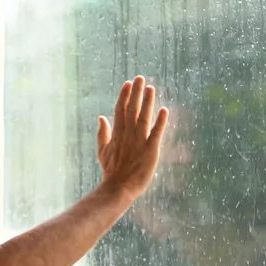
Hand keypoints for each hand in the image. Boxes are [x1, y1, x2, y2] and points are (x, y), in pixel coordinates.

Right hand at [97, 75, 168, 199]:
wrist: (118, 188)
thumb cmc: (111, 171)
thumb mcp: (102, 151)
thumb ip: (102, 133)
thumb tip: (101, 117)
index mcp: (117, 134)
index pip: (121, 110)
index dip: (125, 95)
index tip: (128, 83)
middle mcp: (128, 134)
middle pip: (132, 109)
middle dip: (136, 93)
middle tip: (140, 78)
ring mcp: (139, 142)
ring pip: (143, 117)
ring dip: (147, 102)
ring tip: (151, 88)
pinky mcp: (150, 150)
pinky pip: (156, 133)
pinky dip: (160, 122)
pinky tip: (164, 110)